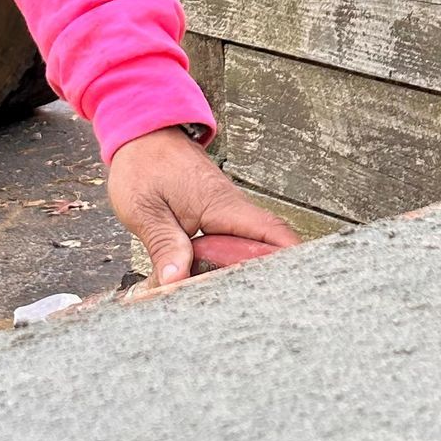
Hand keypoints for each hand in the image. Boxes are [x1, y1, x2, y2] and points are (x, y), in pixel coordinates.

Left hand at [107, 128, 299, 293]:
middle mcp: (232, 209)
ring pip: (250, 248)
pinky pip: (233, 244)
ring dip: (246, 272)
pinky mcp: (217, 219)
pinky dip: (228, 264)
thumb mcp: (145, 209)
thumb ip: (164, 245)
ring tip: (239, 301)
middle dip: (269, 277)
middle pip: (268, 248)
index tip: (298, 285)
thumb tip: (175, 281)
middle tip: (261, 306)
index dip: (292, 259)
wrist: (142, 135)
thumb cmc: (144, 165)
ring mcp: (227, 214)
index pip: (272, 233)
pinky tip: (216, 281)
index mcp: (222, 205)